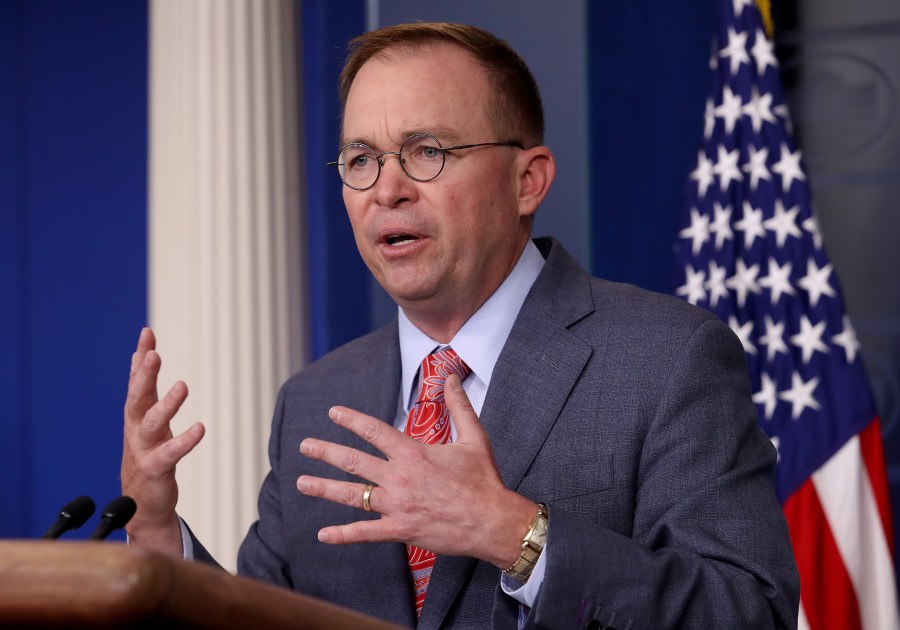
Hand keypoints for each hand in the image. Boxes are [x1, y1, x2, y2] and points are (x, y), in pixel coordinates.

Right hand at [121, 327, 204, 557]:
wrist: (141, 505)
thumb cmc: (147, 455)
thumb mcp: (145, 418)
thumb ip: (146, 389)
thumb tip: (142, 354)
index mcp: (136, 415)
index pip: (137, 381)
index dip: (140, 357)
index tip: (147, 333)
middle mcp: (136, 429)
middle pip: (137, 398)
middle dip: (143, 376)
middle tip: (152, 354)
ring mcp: (143, 449)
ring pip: (151, 424)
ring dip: (166, 405)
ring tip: (182, 385)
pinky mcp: (155, 469)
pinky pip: (170, 454)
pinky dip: (184, 441)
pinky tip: (200, 428)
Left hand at [296, 374, 535, 568]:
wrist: (492, 521)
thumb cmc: (484, 479)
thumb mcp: (474, 437)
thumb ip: (458, 406)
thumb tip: (451, 377)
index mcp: (414, 453)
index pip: (374, 431)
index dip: (351, 420)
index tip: (333, 412)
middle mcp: (399, 478)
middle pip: (354, 461)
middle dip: (326, 451)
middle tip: (305, 445)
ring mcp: (397, 506)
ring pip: (353, 495)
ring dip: (324, 488)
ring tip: (301, 483)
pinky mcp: (400, 530)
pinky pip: (365, 533)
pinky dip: (343, 534)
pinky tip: (323, 534)